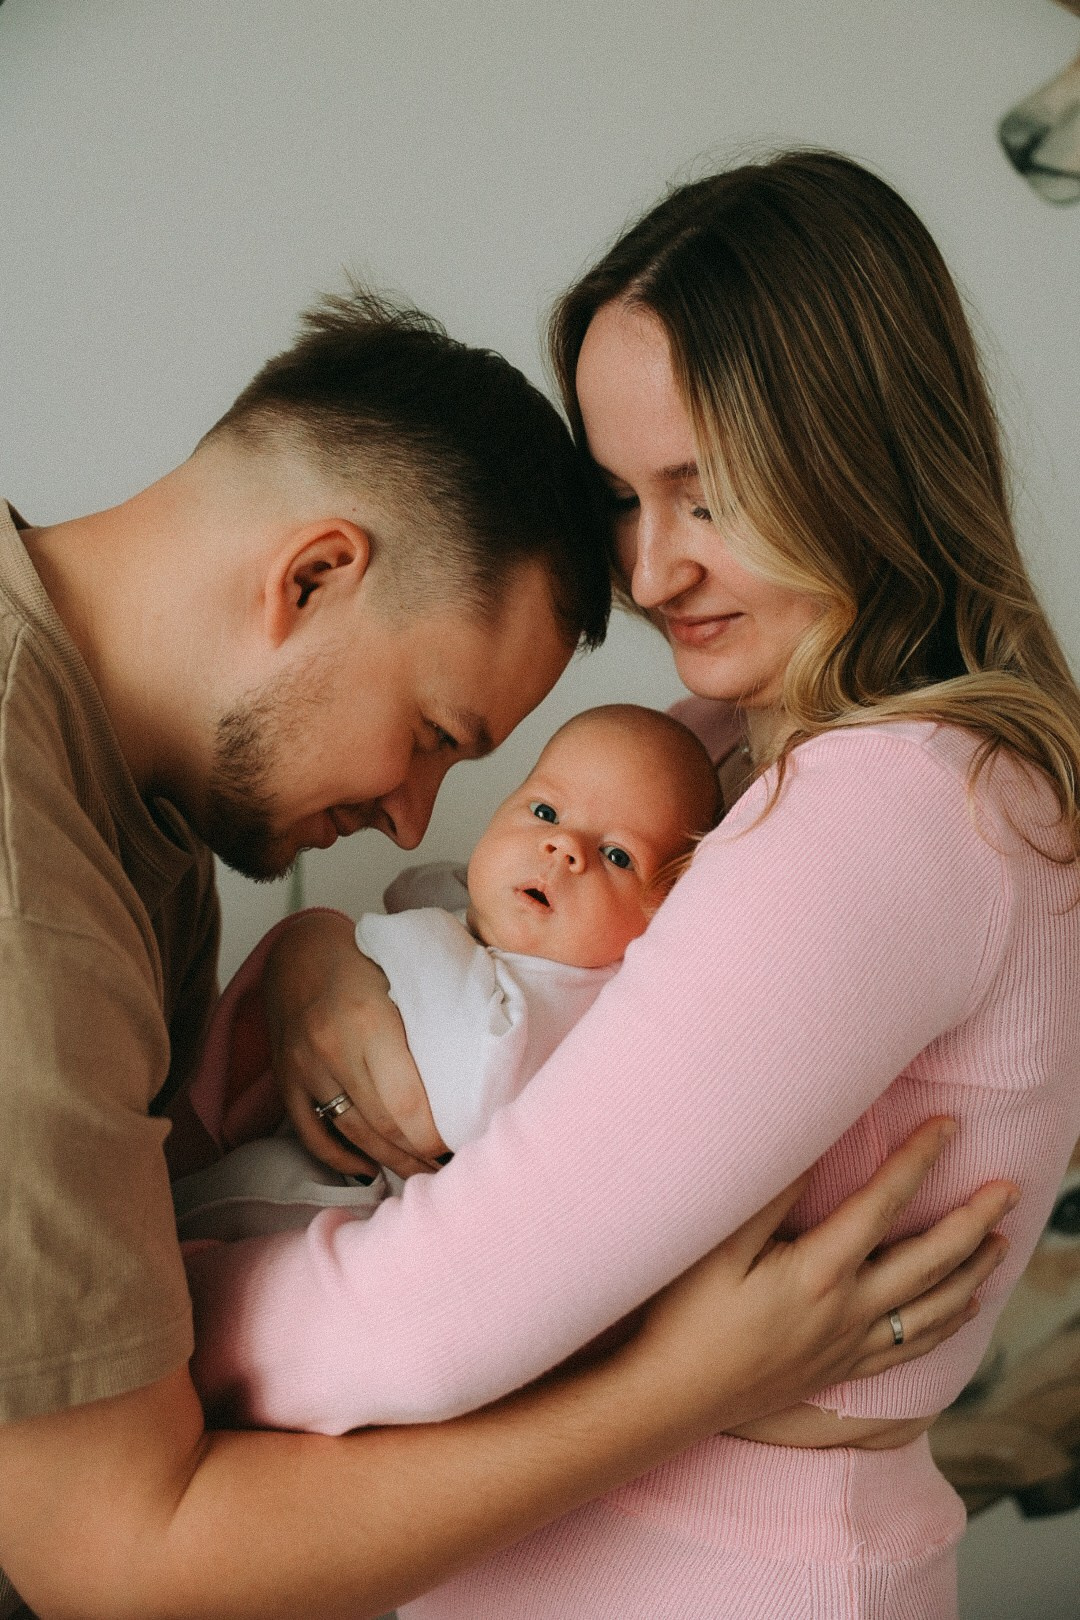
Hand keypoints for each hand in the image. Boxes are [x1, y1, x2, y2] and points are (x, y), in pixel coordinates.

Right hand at [263, 912, 447, 1179]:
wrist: (299, 949)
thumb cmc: (365, 960)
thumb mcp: (405, 977)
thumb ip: (433, 1020)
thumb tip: (477, 1071)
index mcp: (368, 1020)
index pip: (407, 1103)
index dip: (436, 1134)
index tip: (463, 1138)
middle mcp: (331, 1049)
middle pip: (383, 1126)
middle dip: (420, 1154)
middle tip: (450, 1164)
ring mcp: (303, 1069)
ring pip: (352, 1135)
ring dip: (389, 1161)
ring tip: (421, 1173)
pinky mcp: (285, 1082)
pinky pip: (311, 1135)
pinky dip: (340, 1158)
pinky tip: (369, 1168)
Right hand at [616, 1119, 1015, 1441]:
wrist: (668, 1400)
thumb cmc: (683, 1316)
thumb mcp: (716, 1247)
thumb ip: (767, 1195)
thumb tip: (810, 1144)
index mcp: (819, 1272)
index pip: (883, 1204)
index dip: (918, 1160)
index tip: (949, 1125)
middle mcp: (846, 1311)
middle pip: (930, 1261)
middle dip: (974, 1220)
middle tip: (1008, 1187)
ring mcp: (848, 1346)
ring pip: (933, 1308)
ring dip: (973, 1271)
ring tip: (1001, 1241)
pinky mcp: (839, 1370)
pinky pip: (913, 1348)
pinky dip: (948, 1324)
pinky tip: (963, 1310)